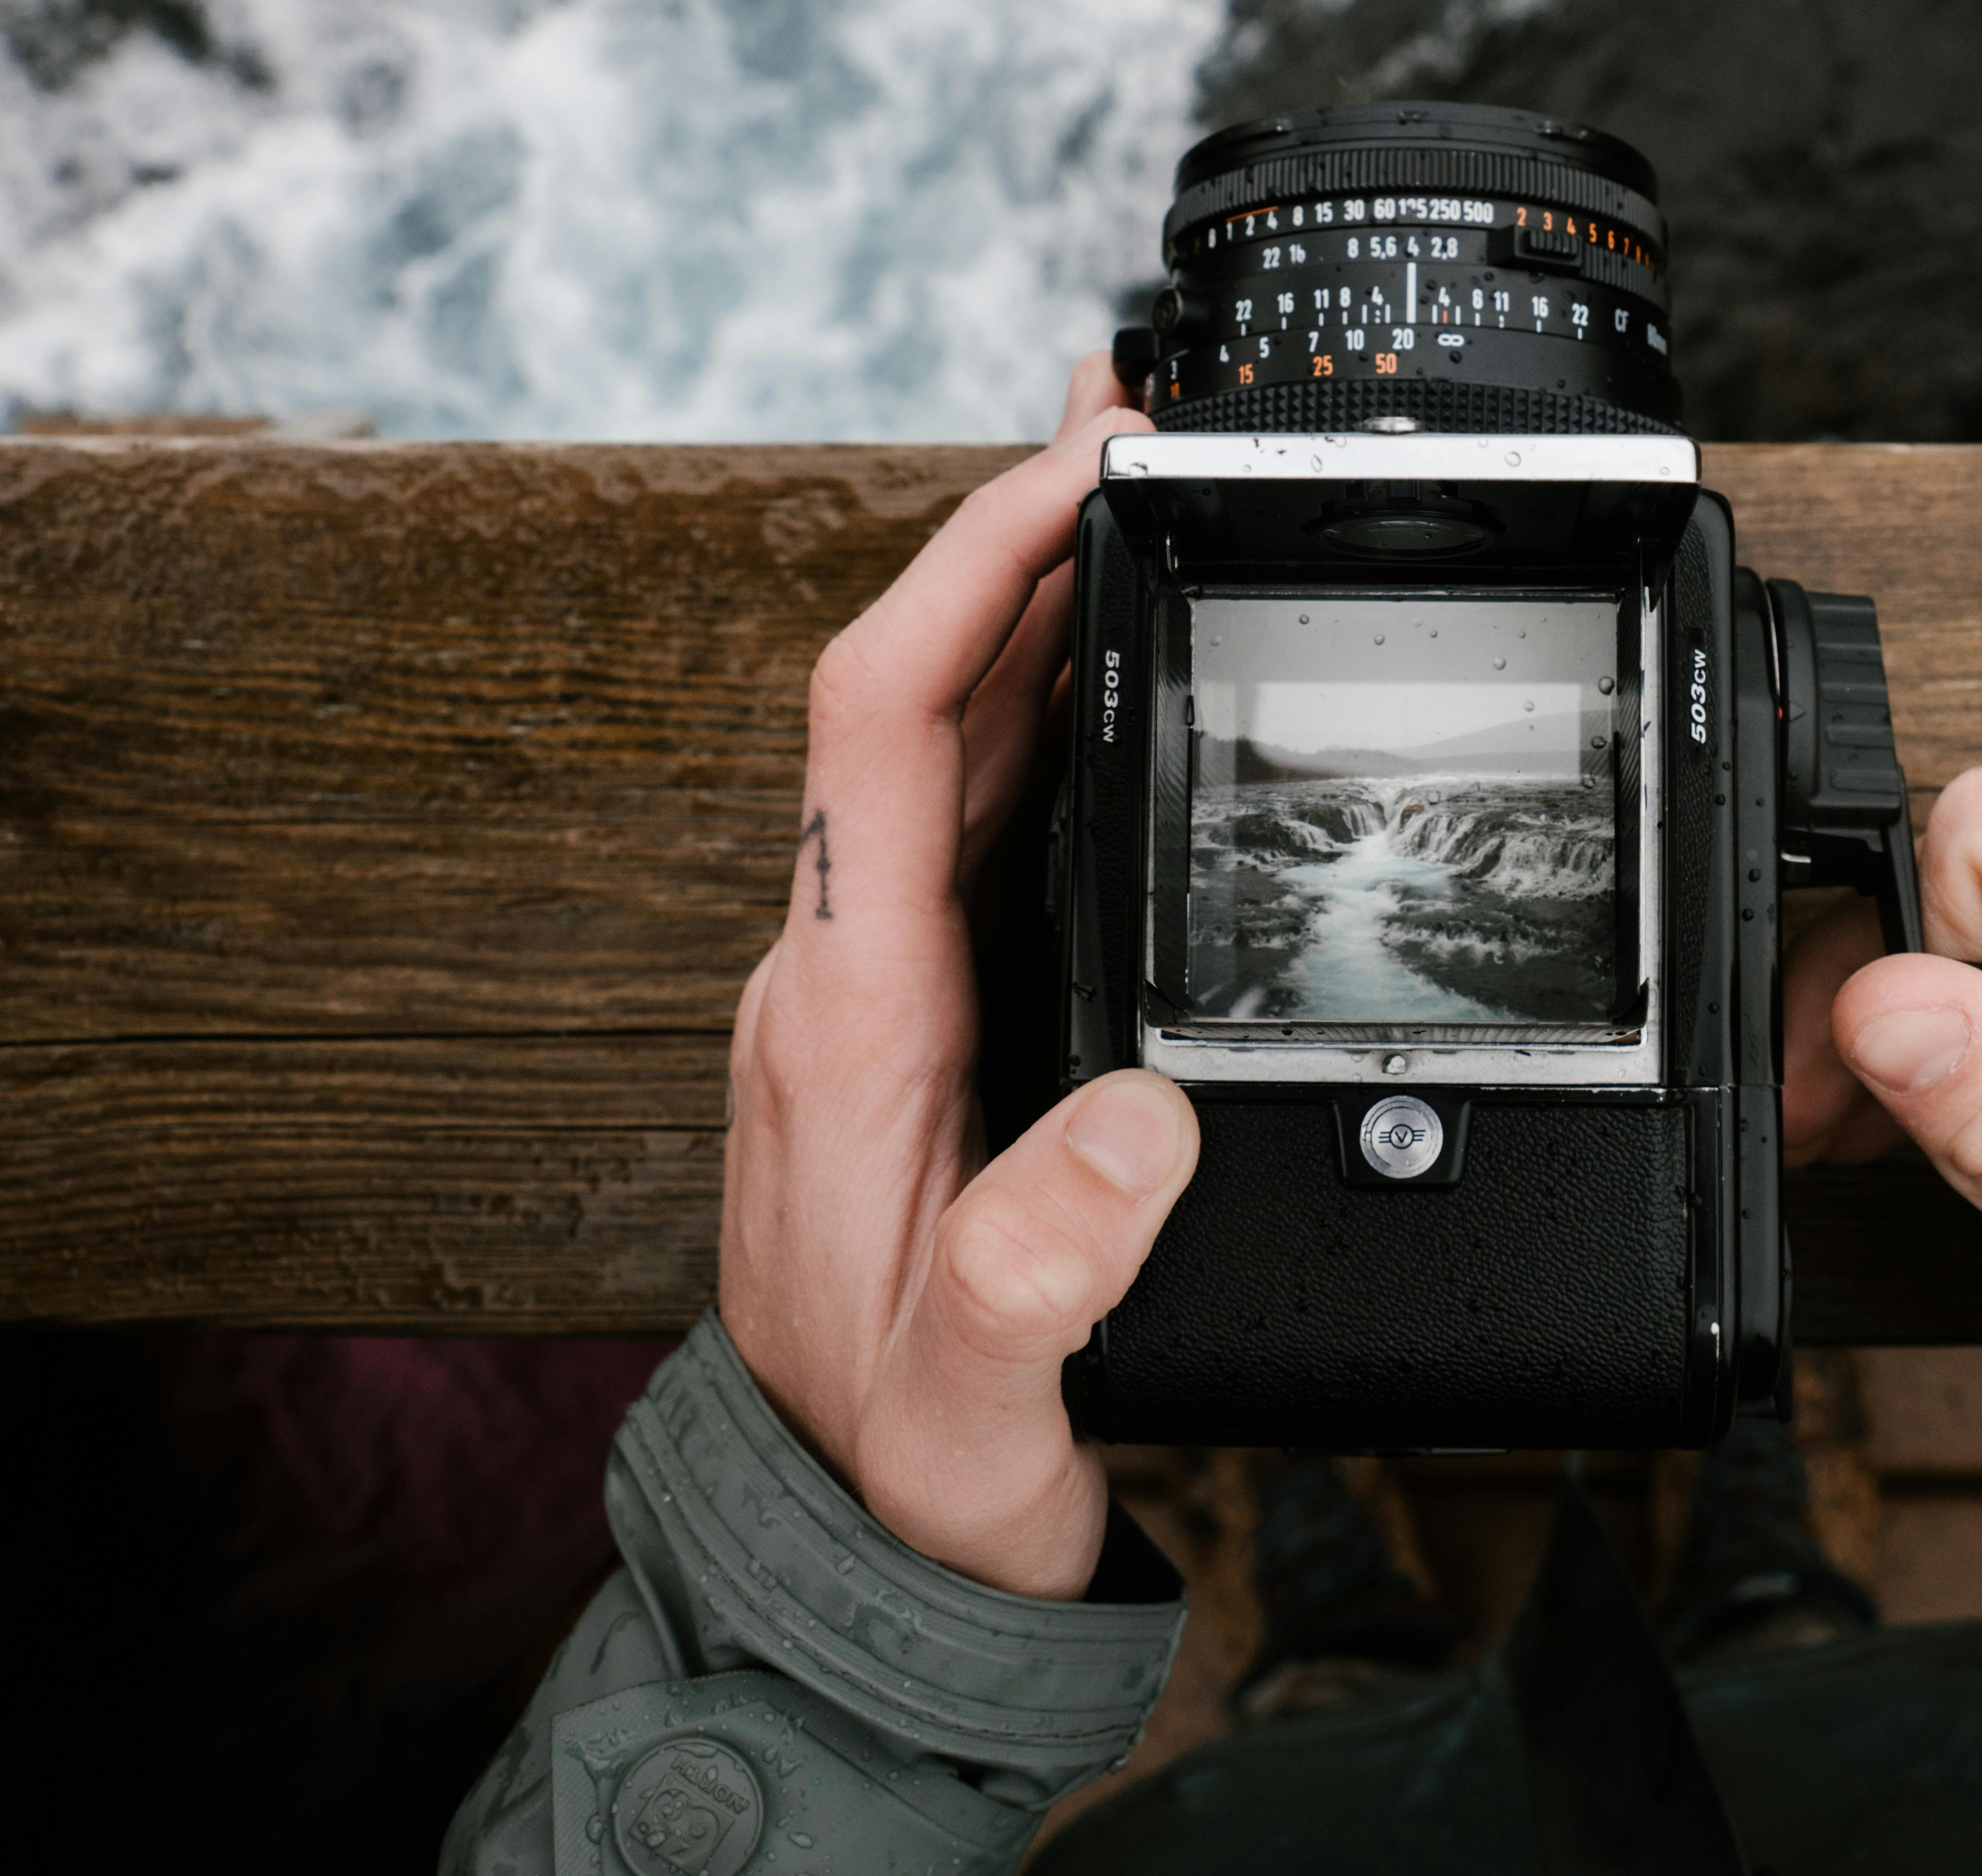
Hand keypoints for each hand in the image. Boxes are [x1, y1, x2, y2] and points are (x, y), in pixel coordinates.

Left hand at [714, 353, 1194, 1600]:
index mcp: (849, 1017)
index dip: (973, 571)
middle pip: (912, 692)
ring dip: (1025, 611)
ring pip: (940, 745)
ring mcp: (875, 990)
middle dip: (1010, 537)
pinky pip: (969, 818)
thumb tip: (1138, 1119)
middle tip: (1122, 421)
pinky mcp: (918, 1019)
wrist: (858, 1560)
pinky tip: (1107, 685)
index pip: (885, 720)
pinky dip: (1041, 717)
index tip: (1077, 471)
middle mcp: (843, 975)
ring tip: (1121, 498)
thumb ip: (1048, 1267)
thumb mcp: (986, 1400)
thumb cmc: (912, 1473)